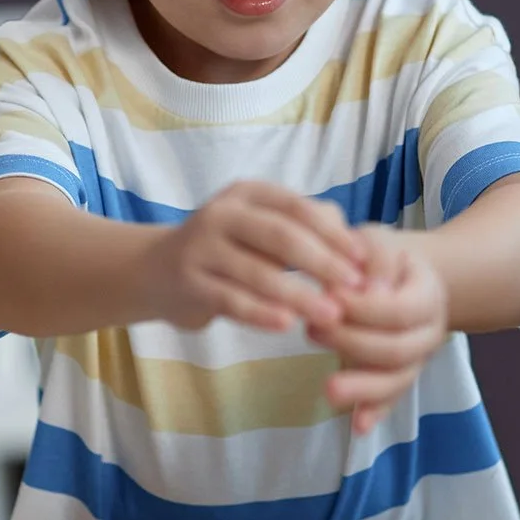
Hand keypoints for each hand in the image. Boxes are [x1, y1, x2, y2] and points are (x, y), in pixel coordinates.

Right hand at [143, 181, 365, 332]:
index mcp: (248, 194)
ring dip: (298, 295)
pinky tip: (286, 325)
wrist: (156, 270)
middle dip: (322, 263)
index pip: (297, 208)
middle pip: (280, 236)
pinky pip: (230, 299)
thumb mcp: (264, 228)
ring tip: (331, 315)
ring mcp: (201, 247)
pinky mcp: (188, 282)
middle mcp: (222, 214)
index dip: (333, 234)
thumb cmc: (229, 249)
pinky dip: (260, 313)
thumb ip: (308, 228)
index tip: (362, 262)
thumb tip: (356, 244)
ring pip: (257, 272)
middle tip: (355, 289)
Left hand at [309, 227, 449, 434]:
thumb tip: (369, 289)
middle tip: (311, 330)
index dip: (362, 308)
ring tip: (328, 389)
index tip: (326, 297)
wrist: (402, 278)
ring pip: (396, 381)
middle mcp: (430, 333)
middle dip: (352, 343)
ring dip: (362, 386)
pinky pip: (391, 400)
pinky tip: (358, 427)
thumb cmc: (380, 258)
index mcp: (428, 295)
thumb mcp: (377, 242)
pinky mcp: (399, 379)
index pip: (398, 310)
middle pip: (396, 349)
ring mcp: (417, 360)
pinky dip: (376, 412)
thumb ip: (374, 258)